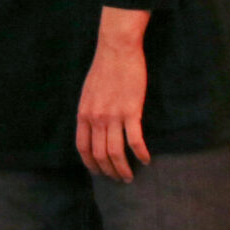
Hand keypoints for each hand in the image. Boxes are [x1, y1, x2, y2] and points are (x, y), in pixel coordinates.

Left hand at [76, 13, 151, 181]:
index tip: (99, 173)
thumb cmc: (103, 70)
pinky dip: (141, 154)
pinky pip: (135, 141)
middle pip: (100, 154)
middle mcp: (95, 118)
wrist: (116, 50)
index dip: (90, 164)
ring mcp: (113, 116)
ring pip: (116, 152)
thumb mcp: (88, 93)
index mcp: (83, 113)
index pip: (82, 147)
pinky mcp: (131, 112)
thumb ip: (89, 112)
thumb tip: (92, 128)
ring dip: (124, 169)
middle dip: (109, 171)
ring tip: (130, 176)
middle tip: (119, 179)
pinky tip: (147, 160)